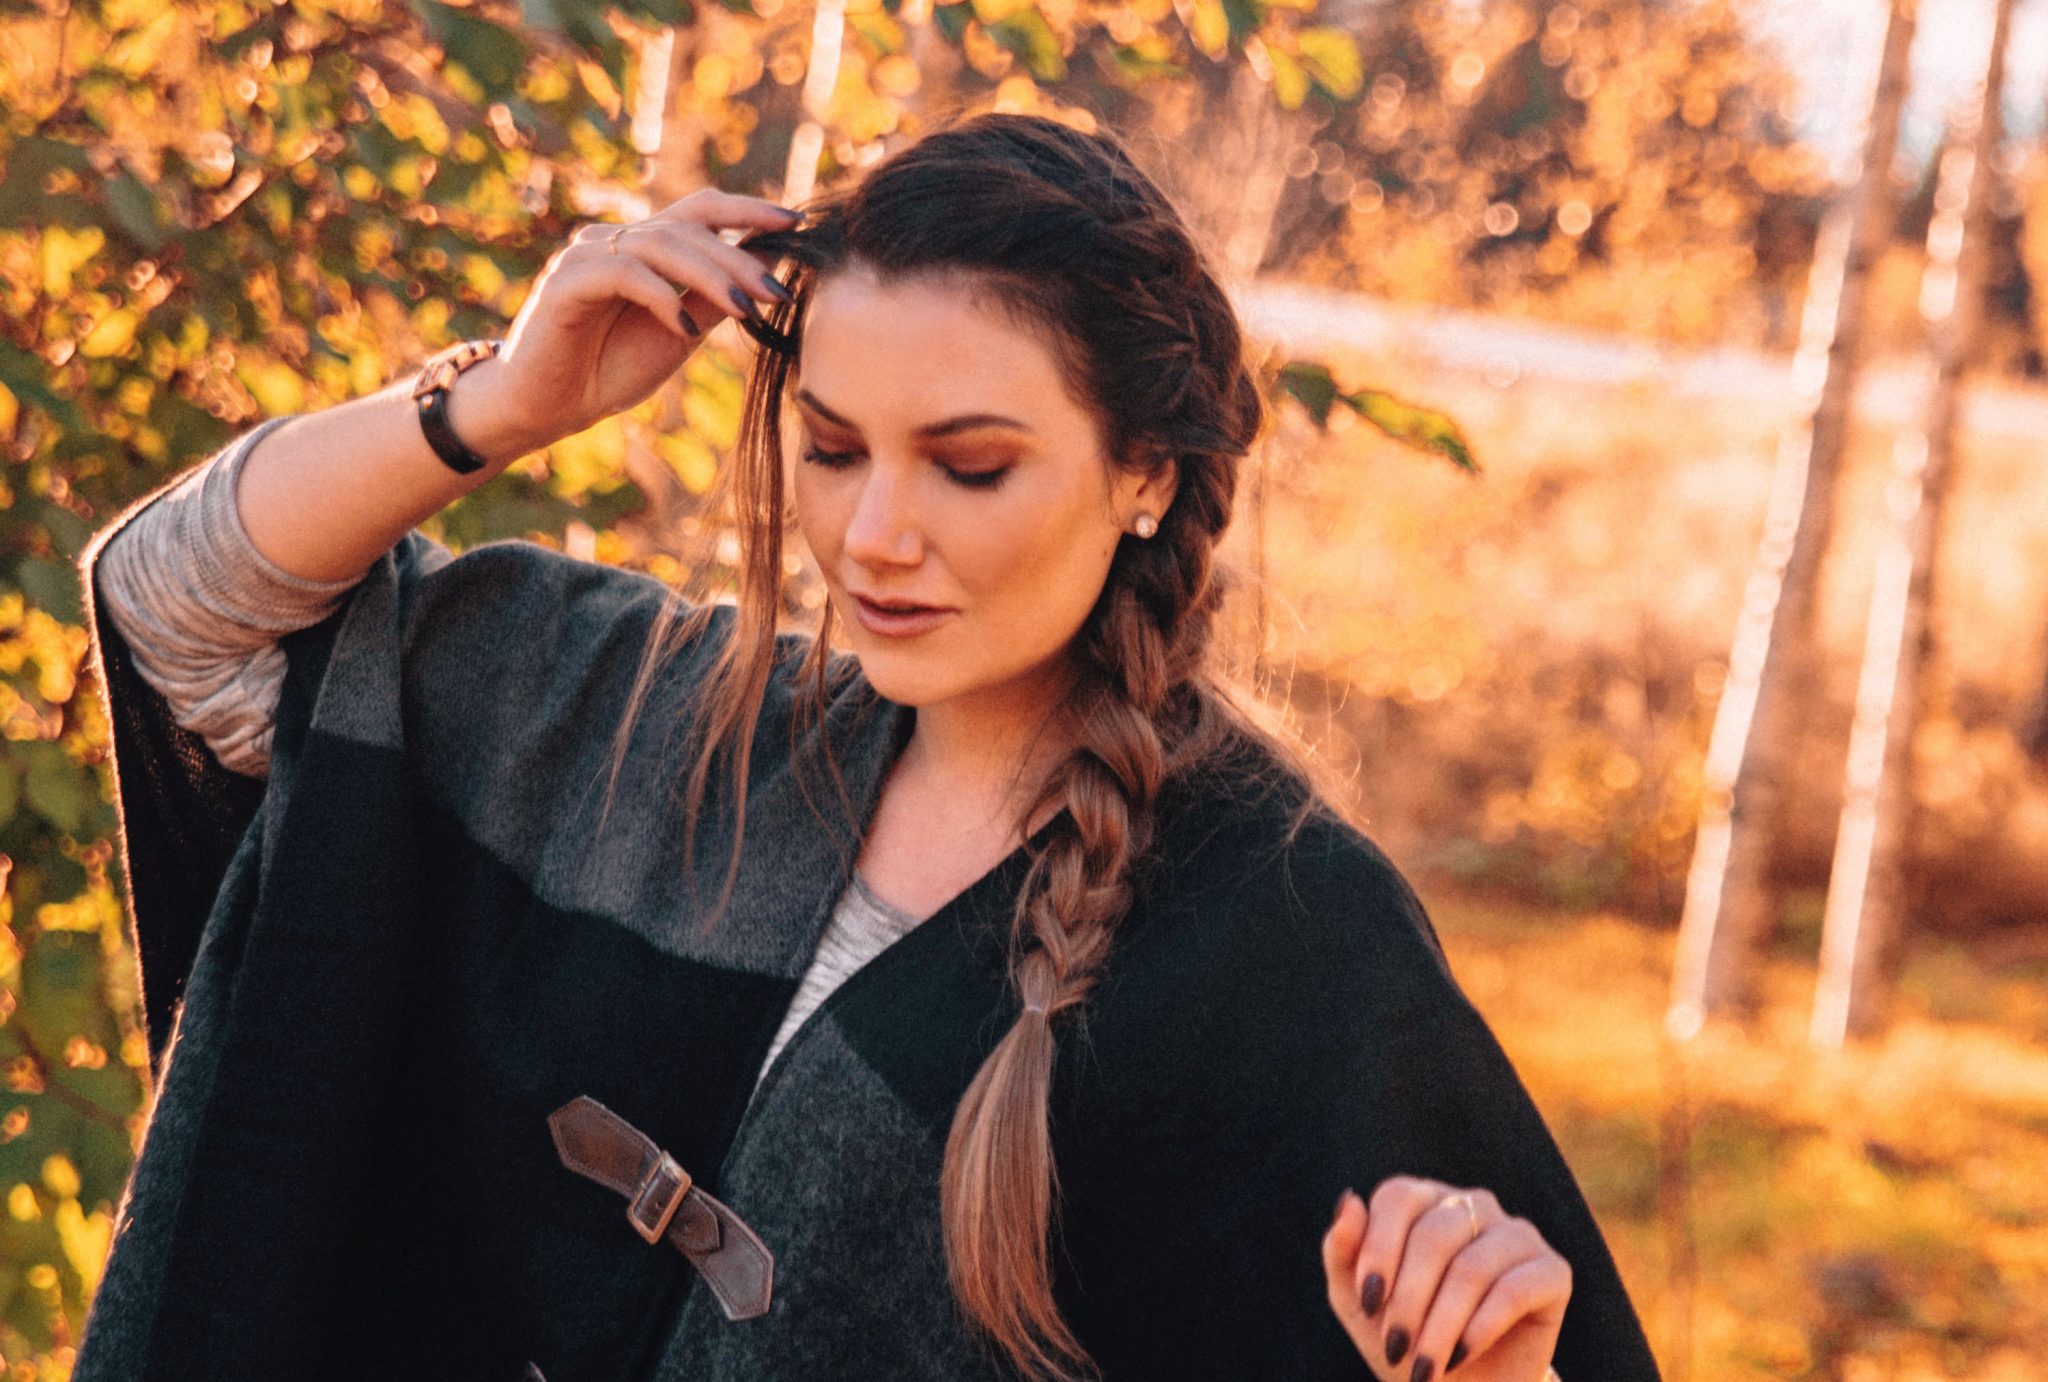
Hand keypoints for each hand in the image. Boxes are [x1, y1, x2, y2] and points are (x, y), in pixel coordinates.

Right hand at [484, 188, 802, 454]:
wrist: (545, 408)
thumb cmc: (608, 370)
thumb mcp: (679, 334)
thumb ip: (713, 300)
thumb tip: (768, 268)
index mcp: (644, 248)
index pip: (701, 210)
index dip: (748, 210)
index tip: (796, 222)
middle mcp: (614, 241)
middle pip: (687, 228)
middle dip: (738, 258)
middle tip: (776, 291)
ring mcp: (586, 257)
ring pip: (659, 245)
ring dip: (708, 275)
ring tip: (743, 308)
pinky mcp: (565, 283)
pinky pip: (623, 275)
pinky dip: (660, 297)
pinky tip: (684, 329)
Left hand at [1322, 1176, 1568, 1380]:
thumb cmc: (1404, 1338)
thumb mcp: (1358, 1303)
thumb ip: (1342, 1251)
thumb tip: (1348, 1200)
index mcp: (1424, 1200)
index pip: (1397, 1197)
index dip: (1378, 1250)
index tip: (1368, 1304)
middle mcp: (1473, 1205)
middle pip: (1434, 1235)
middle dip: (1408, 1301)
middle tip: (1395, 1348)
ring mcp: (1517, 1233)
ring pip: (1472, 1269)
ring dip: (1440, 1326)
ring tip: (1423, 1368)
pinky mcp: (1553, 1271)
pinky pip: (1513, 1291)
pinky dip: (1479, 1329)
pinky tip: (1459, 1355)